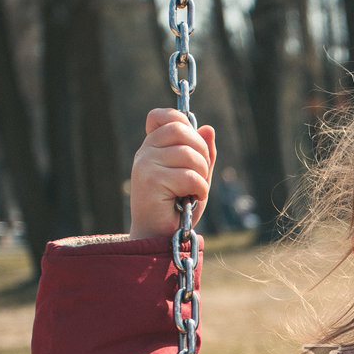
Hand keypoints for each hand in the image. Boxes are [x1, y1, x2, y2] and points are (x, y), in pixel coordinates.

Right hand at [129, 109, 216, 238]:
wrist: (159, 238)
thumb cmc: (177, 209)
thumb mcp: (196, 176)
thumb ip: (203, 154)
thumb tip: (208, 128)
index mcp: (153, 147)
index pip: (163, 115)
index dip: (183, 123)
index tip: (193, 148)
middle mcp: (145, 151)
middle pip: (182, 130)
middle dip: (202, 153)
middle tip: (201, 176)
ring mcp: (145, 164)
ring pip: (188, 154)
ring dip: (202, 175)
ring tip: (196, 191)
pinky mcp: (150, 180)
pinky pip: (188, 176)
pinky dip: (200, 190)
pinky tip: (193, 200)